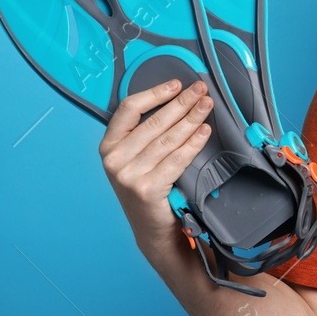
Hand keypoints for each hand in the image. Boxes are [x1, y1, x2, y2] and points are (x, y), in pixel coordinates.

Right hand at [98, 79, 213, 256]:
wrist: (152, 230)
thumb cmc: (148, 187)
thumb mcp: (135, 159)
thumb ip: (144, 134)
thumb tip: (176, 99)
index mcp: (108, 147)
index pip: (128, 109)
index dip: (154, 93)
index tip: (177, 84)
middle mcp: (114, 160)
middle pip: (153, 122)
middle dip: (182, 103)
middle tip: (202, 89)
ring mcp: (129, 176)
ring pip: (168, 139)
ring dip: (192, 119)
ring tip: (208, 105)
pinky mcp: (147, 189)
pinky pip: (177, 159)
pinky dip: (193, 143)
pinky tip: (205, 132)